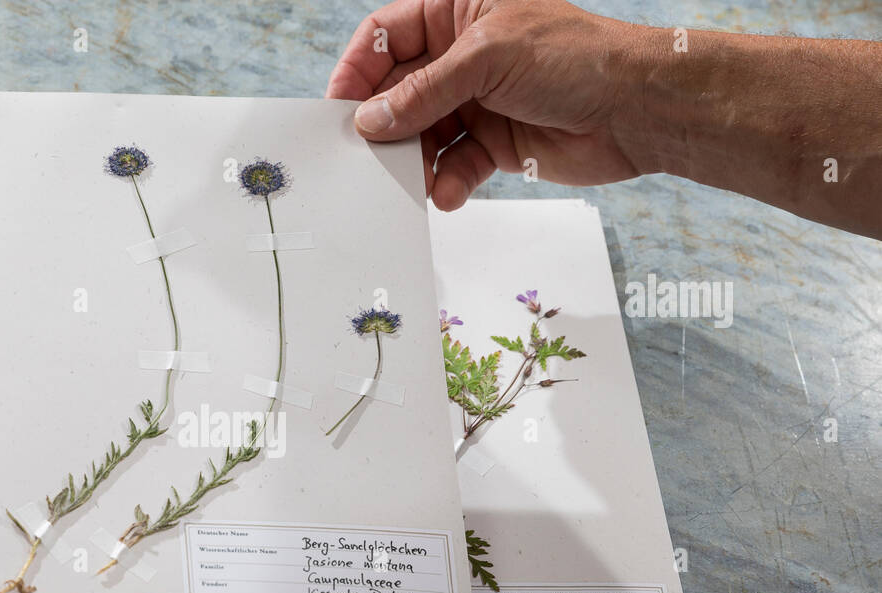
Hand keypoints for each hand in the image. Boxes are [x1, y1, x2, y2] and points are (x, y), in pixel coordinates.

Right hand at [328, 0, 649, 208]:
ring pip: (421, 134)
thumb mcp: (487, 59)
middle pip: (398, 90)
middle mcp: (462, 56)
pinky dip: (447, 182)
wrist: (636, 109)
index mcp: (459, 11)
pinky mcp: (493, 142)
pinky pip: (453, 165)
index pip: (387, 36)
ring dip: (413, 160)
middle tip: (364, 155)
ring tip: (408, 182)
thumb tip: (370, 119)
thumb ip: (424, 91)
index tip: (338, 107)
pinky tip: (448, 193)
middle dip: (383, 124)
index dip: (358, 69)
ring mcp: (476, 100)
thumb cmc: (576, 57)